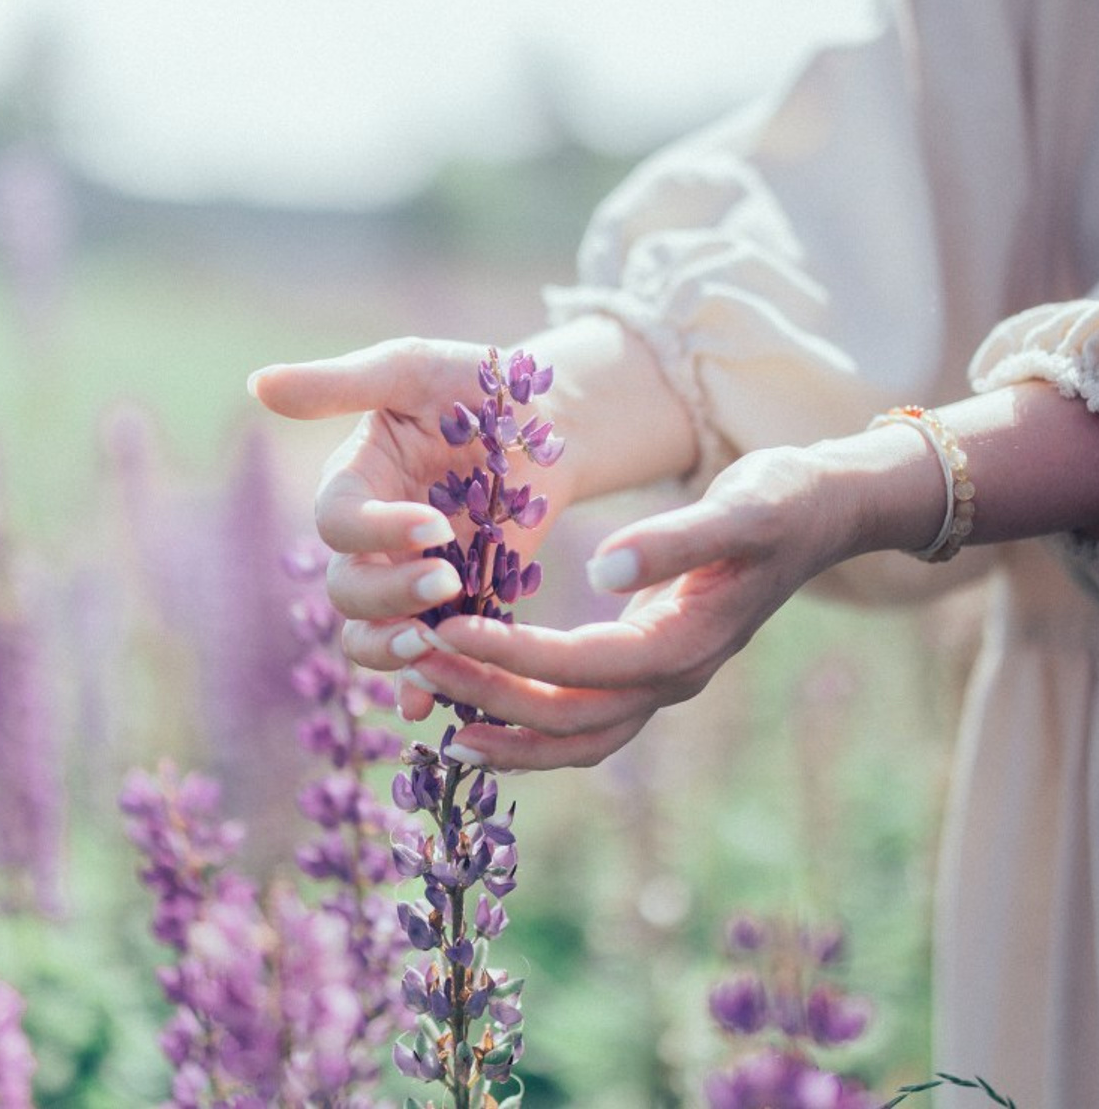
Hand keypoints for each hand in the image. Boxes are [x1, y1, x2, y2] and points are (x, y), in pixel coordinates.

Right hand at [249, 337, 571, 655]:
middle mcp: (374, 540)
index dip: (377, 532)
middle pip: (348, 591)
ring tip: (435, 647)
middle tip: (447, 581)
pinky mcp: (460, 608)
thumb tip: (258, 384)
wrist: (551, 420)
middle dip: (389, 596)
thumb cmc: (475, 384)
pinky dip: (423, 686)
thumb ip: (340, 385)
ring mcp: (412, 579)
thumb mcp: (411, 371)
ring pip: (370, 636)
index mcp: (356, 483)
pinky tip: (431, 704)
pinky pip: (429, 658)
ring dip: (392, 650)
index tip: (435, 526)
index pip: (339, 522)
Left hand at [388, 444, 858, 769]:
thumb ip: (674, 539)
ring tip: (430, 715)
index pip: (583, 667)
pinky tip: (477, 713)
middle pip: (568, 718)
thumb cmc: (782, 500)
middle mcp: (672, 679)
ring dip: (501, 726)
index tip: (446, 631)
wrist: (821, 513)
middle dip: (486, 696)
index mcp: (687, 644)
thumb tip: (603, 568)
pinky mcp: (648, 669)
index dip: (512, 657)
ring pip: (573, 735)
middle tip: (413, 662)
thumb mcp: (741, 508)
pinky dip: (528, 728)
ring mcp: (662, 682)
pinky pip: (581, 721)